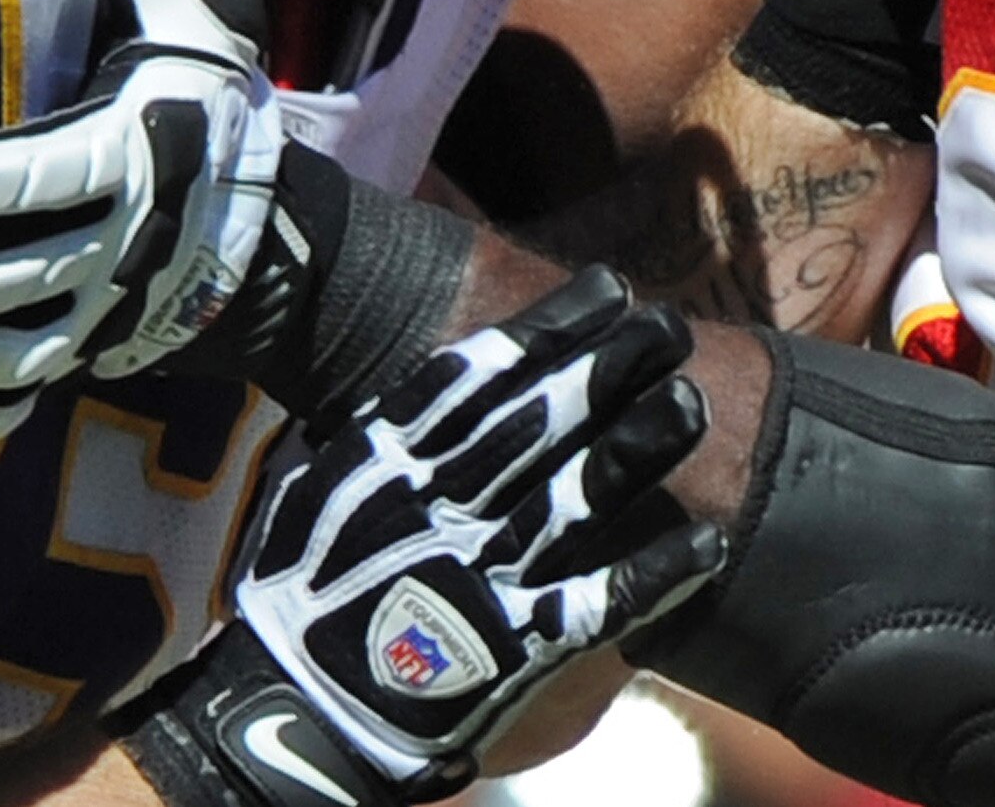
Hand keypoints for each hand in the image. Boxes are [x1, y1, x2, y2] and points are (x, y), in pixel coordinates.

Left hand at [0, 0, 285, 440]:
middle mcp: (123, 235)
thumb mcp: (191, 4)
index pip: (67, 170)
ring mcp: (104, 304)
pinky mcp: (88, 346)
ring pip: (11, 346)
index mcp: (139, 144)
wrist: (269, 226)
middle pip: (20, 278)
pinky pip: (16, 388)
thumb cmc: (207, 99)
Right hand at [144, 270, 723, 804]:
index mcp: (390, 462)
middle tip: (671, 324)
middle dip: (611, 368)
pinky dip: (655, 576)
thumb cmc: (300, 586)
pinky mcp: (513, 647)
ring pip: (577, 499)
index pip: (482, 377)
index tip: (610, 287)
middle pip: (542, 422)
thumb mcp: (324, 485)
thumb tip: (454, 363)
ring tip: (692, 403)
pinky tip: (708, 544)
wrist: (286, 707)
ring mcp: (481, 577)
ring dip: (640, 450)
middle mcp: (442, 508)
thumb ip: (387, 428)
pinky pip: (598, 606)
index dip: (552, 328)